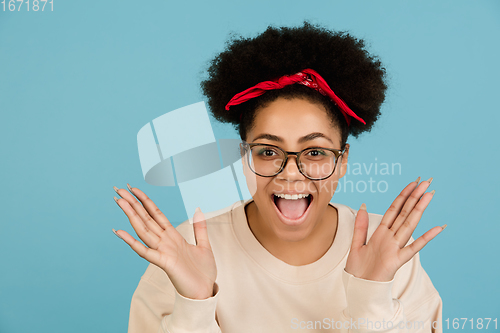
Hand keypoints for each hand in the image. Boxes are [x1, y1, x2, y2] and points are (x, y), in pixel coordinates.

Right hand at [112, 184, 216, 299]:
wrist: (205, 291)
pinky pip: (145, 251)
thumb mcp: (204, 245)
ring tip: (119, 202)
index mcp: (173, 236)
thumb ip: (200, 228)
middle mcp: (165, 241)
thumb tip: (198, 209)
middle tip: (118, 189)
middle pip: (146, 218)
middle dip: (133, 203)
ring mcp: (162, 251)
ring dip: (131, 215)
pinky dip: (132, 242)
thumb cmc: (203, 271)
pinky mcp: (163, 262)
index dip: (145, 200)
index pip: (156, 214)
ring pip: (143, 229)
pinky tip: (120, 232)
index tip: (133, 188)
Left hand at [345, 177, 444, 281]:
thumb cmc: (359, 269)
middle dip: (415, 197)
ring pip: (409, 224)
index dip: (403, 196)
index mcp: (381, 233)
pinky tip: (438, 228)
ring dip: (419, 209)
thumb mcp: (356, 243)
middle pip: (404, 213)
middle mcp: (390, 238)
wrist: (359, 288)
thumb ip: (361, 225)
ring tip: (430, 195)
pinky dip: (425, 238)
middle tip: (427, 182)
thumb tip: (363, 205)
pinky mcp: (397, 260)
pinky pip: (413, 247)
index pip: (394, 209)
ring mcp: (395, 248)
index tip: (412, 183)